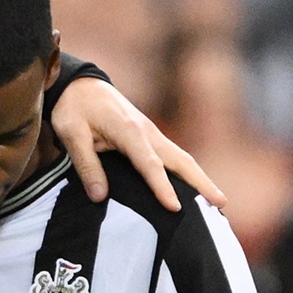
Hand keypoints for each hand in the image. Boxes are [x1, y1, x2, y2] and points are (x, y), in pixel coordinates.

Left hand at [49, 78, 225, 212]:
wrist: (80, 84)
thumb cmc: (74, 108)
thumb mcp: (71, 134)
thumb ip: (86, 166)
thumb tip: (99, 197)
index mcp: (129, 131)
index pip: (150, 164)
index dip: (162, 187)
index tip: (174, 208)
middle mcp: (148, 132)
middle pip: (181, 161)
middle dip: (202, 182)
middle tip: (221, 204)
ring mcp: (152, 134)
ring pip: (182, 159)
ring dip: (201, 179)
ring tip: (218, 202)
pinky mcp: (151, 138)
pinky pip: (174, 158)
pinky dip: (189, 174)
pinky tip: (195, 191)